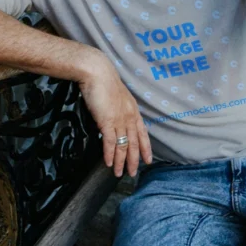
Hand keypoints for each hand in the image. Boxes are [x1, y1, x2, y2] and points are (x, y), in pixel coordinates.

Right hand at [78, 59, 152, 176]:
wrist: (97, 72)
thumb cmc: (103, 81)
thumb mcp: (116, 96)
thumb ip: (118, 109)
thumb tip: (113, 119)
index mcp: (133, 110)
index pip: (142, 133)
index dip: (146, 148)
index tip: (148, 160)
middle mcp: (129, 117)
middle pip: (134, 143)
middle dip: (134, 160)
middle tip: (133, 173)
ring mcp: (119, 119)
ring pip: (123, 145)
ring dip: (121, 161)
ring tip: (118, 173)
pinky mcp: (107, 121)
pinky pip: (110, 142)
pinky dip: (109, 154)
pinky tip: (107, 163)